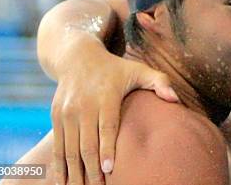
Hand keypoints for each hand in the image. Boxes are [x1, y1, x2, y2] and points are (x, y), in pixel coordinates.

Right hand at [50, 50, 178, 184]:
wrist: (78, 57)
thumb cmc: (116, 69)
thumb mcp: (139, 70)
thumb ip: (160, 82)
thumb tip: (175, 99)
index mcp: (106, 95)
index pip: (106, 126)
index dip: (107, 148)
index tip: (110, 169)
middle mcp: (84, 104)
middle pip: (86, 143)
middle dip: (91, 170)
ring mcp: (67, 112)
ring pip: (68, 149)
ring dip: (73, 173)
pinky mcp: (55, 117)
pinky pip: (56, 147)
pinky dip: (58, 167)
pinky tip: (62, 183)